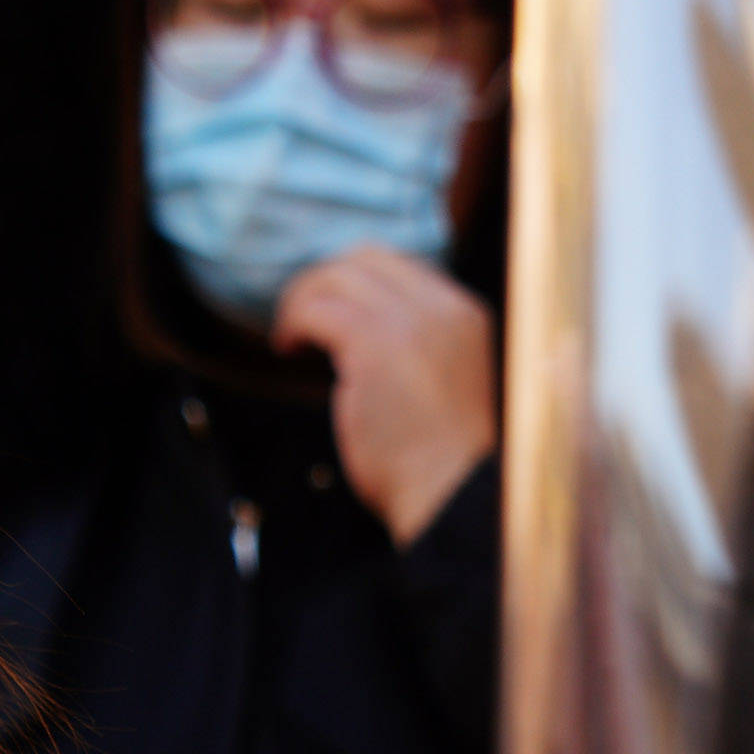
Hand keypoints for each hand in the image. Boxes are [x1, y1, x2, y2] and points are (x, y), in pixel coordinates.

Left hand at [274, 249, 494, 544]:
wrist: (453, 496)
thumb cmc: (444, 464)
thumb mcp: (446, 386)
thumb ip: (417, 350)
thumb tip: (355, 335)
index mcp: (466, 315)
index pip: (403, 265)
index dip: (358, 280)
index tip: (334, 309)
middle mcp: (441, 307)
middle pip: (367, 258)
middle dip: (327, 280)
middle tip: (303, 317)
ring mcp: (408, 321)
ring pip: (337, 277)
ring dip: (304, 300)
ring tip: (291, 337)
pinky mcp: (371, 344)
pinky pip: (317, 309)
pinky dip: (294, 322)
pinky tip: (287, 348)